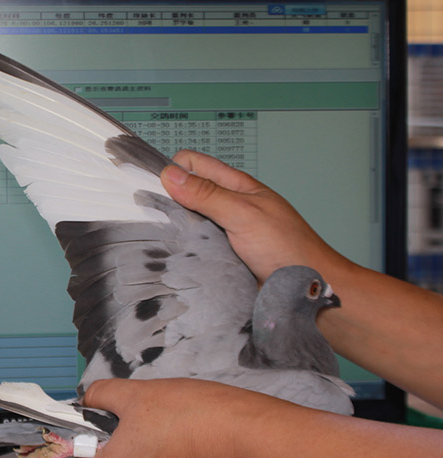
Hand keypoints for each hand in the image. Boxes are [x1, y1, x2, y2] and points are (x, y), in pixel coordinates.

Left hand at [74, 378, 272, 457]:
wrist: (248, 441)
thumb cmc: (195, 418)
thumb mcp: (136, 392)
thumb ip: (101, 395)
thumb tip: (91, 399)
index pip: (83, 455)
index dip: (95, 433)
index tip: (110, 421)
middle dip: (125, 448)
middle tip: (148, 423)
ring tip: (173, 436)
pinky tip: (189, 455)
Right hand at [160, 150, 346, 283]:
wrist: (307, 293)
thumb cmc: (287, 248)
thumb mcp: (243, 214)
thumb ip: (207, 194)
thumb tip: (169, 174)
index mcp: (236, 187)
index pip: (194, 164)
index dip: (173, 169)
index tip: (154, 188)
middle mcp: (228, 208)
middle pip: (187, 194)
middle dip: (168, 201)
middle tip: (151, 216)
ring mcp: (225, 234)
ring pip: (188, 224)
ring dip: (175, 230)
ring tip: (161, 239)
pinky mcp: (222, 259)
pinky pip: (195, 250)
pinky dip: (185, 252)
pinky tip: (176, 259)